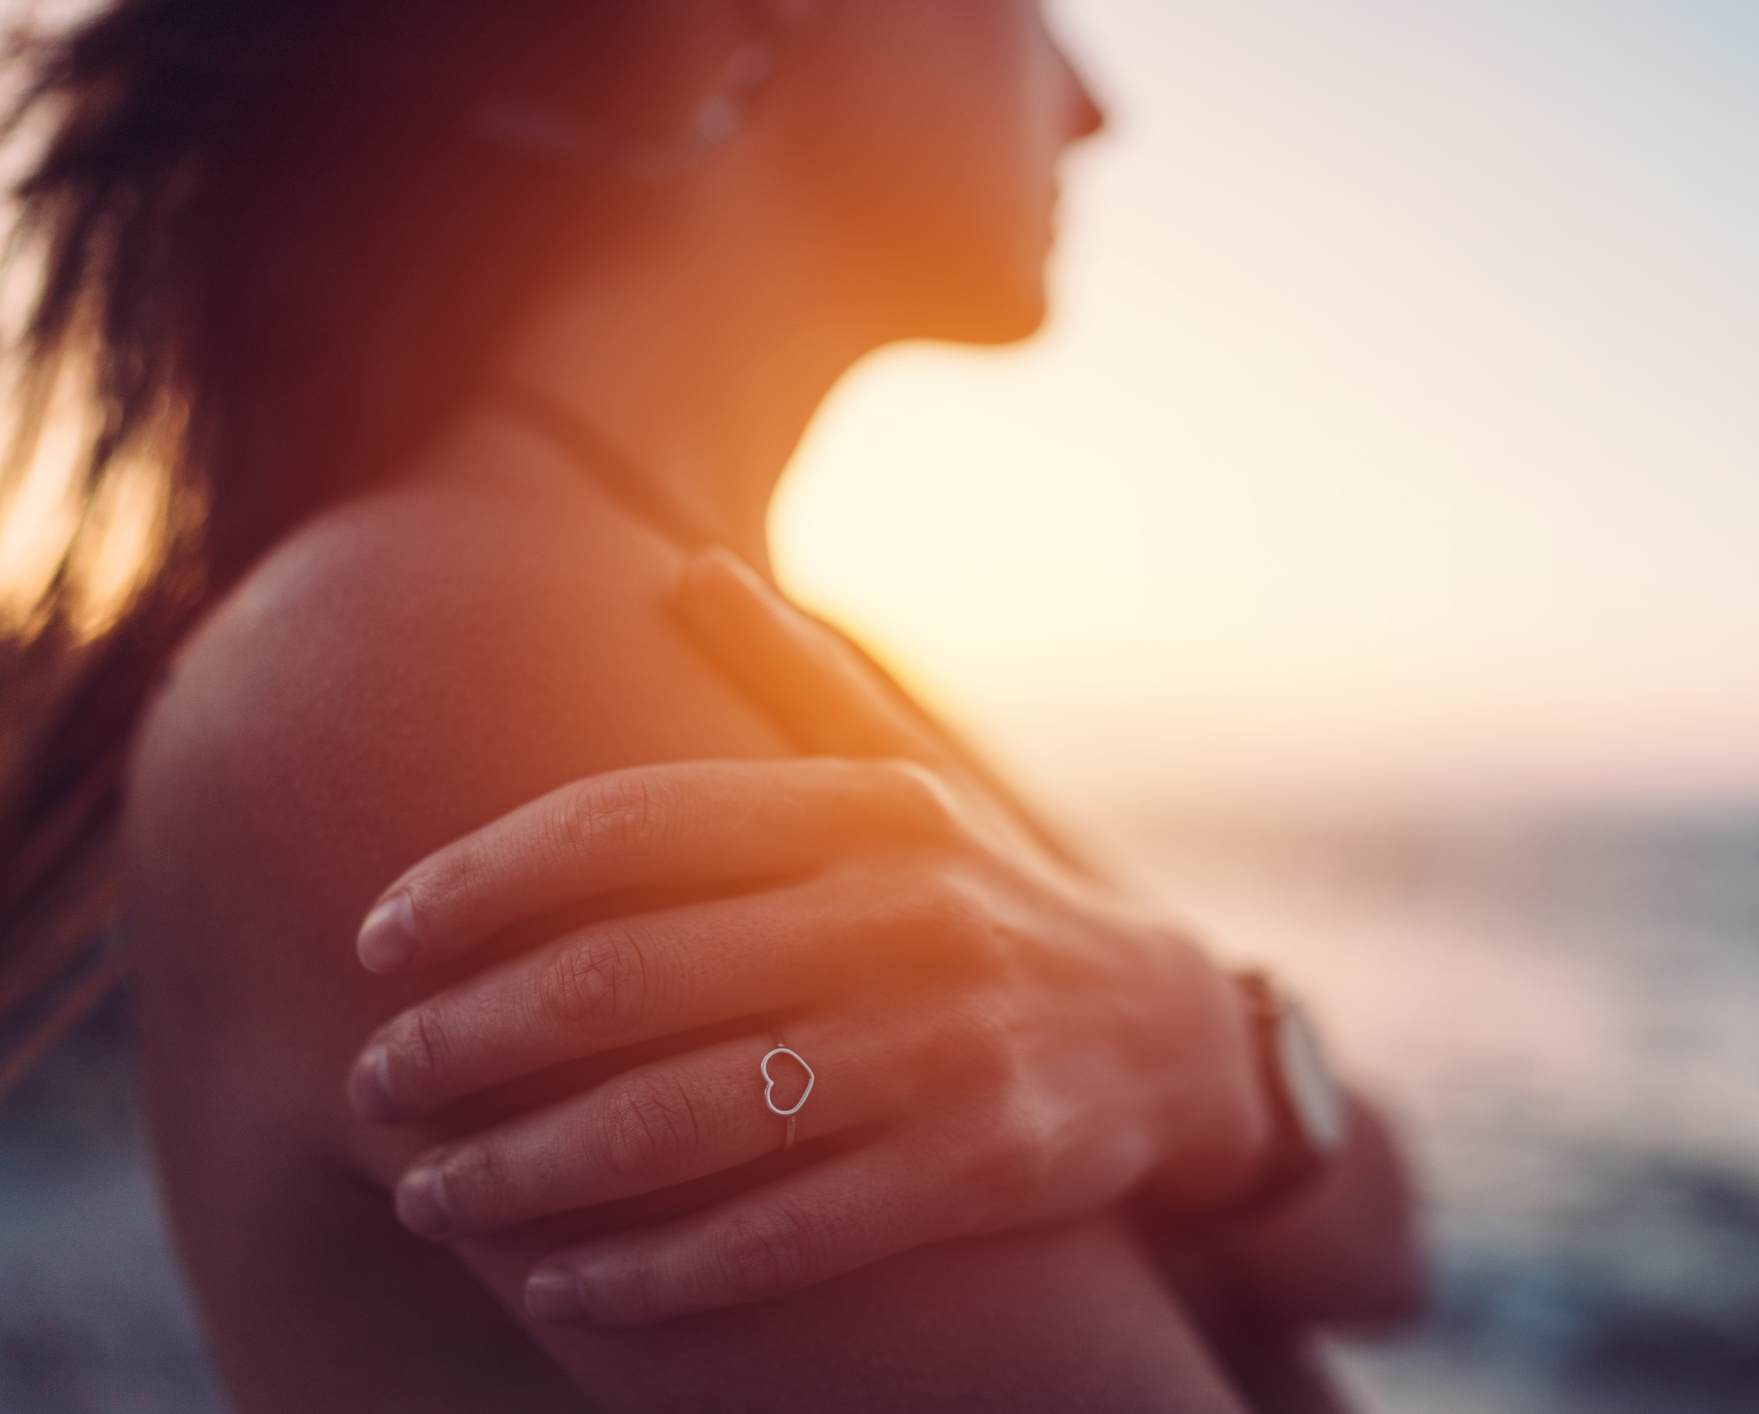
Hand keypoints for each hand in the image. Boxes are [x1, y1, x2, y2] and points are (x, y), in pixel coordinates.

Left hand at [346, 550, 1270, 1325]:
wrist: (1170, 1036)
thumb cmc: (991, 894)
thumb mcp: (914, 774)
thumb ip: (798, 678)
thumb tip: (681, 568)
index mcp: (868, 805)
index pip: (635, 822)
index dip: (487, 879)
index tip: (378, 938)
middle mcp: (906, 911)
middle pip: (635, 974)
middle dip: (476, 1038)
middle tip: (376, 1084)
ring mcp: (948, 1043)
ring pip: (694, 1116)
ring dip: (535, 1167)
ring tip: (428, 1198)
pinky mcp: (984, 1164)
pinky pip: (793, 1232)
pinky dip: (667, 1268)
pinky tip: (566, 1286)